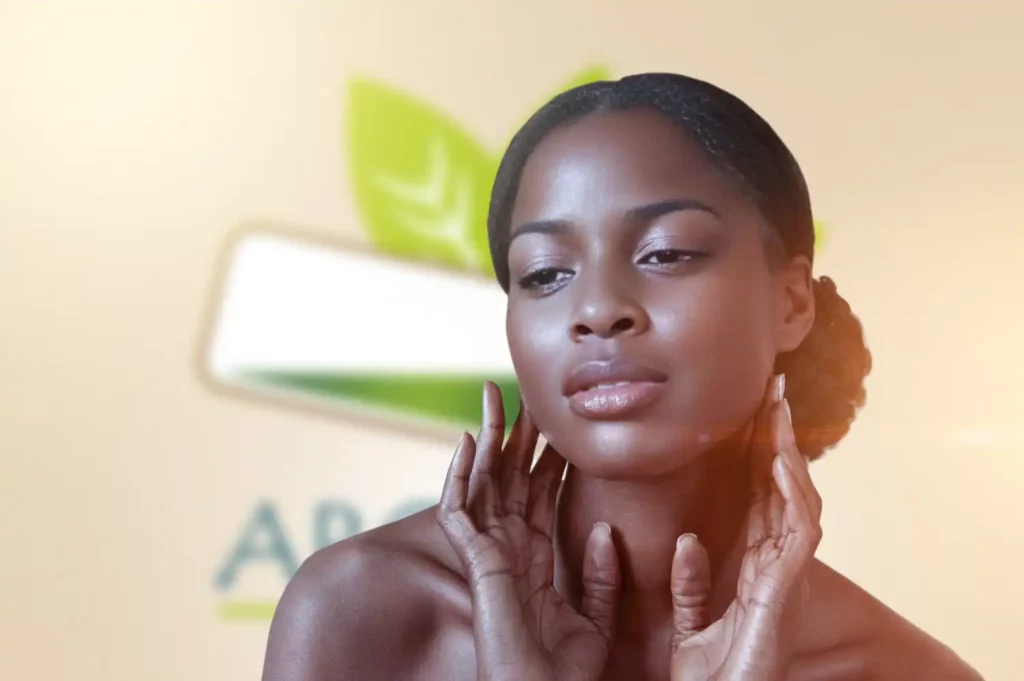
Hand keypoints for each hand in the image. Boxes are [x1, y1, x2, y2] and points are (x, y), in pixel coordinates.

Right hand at [437, 382, 620, 680]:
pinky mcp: (475, 560)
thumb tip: (603, 526)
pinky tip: (465, 438)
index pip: (544, 492)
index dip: (551, 455)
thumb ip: (600, 575)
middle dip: (519, 433)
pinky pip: (459, 509)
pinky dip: (460, 473)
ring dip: (488, 436)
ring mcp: (490, 551)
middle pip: (513, 475)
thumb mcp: (596, 619)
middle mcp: (510, 547)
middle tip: (529, 392)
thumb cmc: (564, 675)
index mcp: (537, 556)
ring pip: (485, 480)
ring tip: (494, 394)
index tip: (562, 420)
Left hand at [670, 374, 822, 680]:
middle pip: (781, 489)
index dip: (755, 456)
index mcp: (752, 570)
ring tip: (778, 408)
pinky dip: (794, 493)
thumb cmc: (710, 680)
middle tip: (771, 391)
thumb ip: (690, 585)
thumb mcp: (691, 623)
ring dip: (788, 452)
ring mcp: (786, 576)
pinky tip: (783, 459)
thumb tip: (688, 541)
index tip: (747, 414)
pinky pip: (799, 530)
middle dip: (777, 439)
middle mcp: (774, 566)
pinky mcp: (787, 589)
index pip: (758, 499)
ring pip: (796, 499)